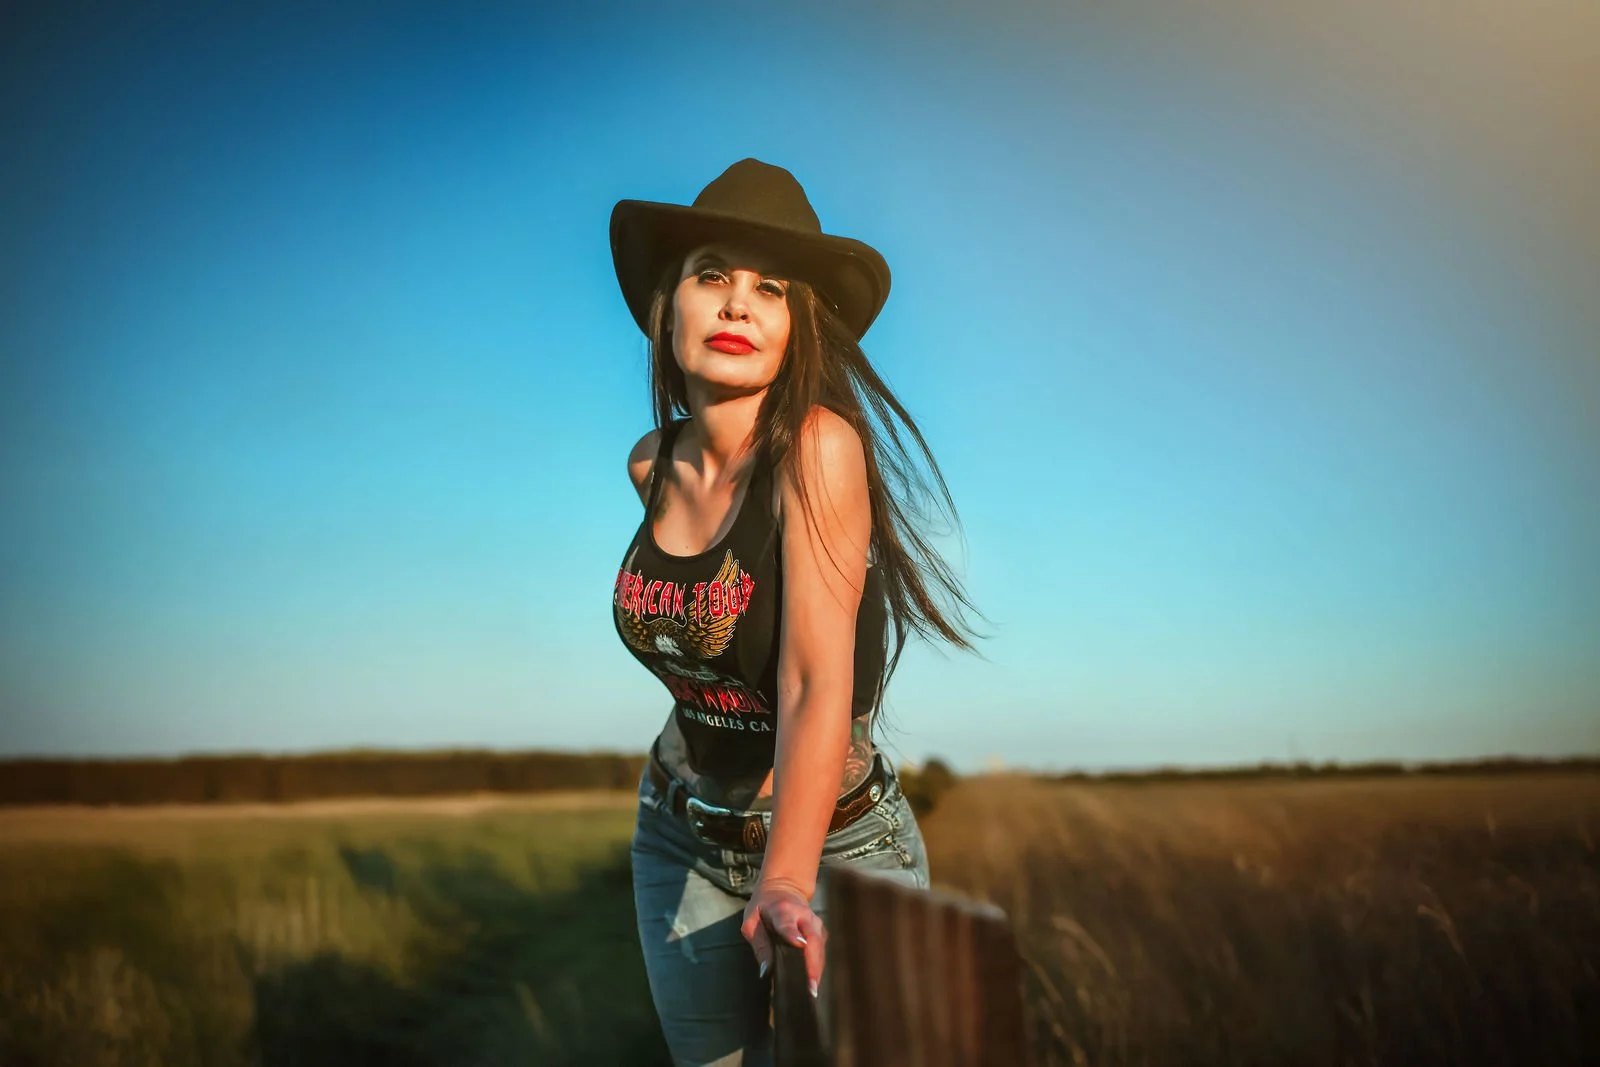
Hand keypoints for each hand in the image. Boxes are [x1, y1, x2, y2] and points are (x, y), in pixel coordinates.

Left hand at [740, 876, 826, 996]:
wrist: (784, 887)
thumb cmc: (764, 908)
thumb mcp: (751, 921)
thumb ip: (759, 945)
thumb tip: (766, 972)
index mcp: (782, 910)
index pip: (787, 922)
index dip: (793, 933)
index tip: (799, 944)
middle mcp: (803, 915)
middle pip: (812, 937)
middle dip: (813, 962)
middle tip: (810, 986)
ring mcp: (815, 923)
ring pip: (820, 946)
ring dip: (818, 968)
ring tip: (813, 991)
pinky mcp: (822, 932)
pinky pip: (822, 951)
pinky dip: (819, 967)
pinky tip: (814, 984)